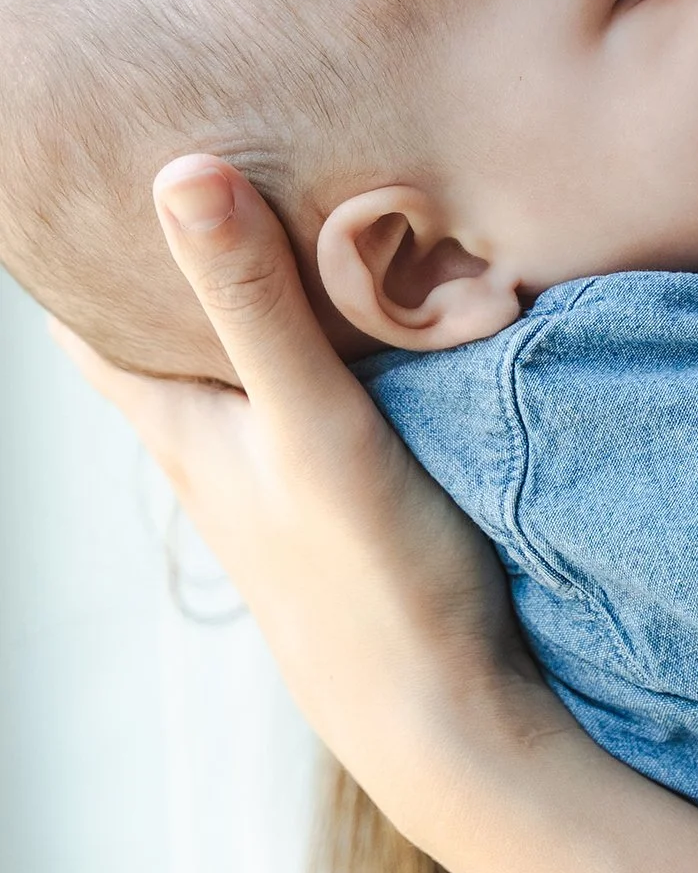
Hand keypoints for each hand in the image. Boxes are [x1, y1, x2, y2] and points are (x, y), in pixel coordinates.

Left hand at [48, 158, 553, 849]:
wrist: (444, 719)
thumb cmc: (368, 581)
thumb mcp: (310, 421)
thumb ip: (252, 301)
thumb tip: (179, 172)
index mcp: (181, 426)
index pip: (89, 320)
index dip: (78, 246)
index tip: (84, 167)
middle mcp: (216, 450)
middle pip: (164, 334)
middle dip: (170, 256)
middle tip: (203, 153)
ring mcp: (279, 478)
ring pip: (242, 363)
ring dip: (252, 296)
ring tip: (286, 204)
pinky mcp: (345, 494)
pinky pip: (313, 390)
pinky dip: (323, 340)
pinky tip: (372, 312)